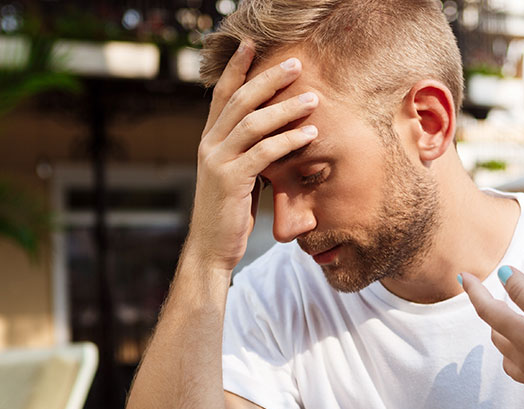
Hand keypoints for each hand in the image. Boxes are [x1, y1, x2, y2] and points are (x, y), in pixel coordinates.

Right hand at [190, 42, 319, 268]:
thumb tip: (274, 132)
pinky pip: (262, 153)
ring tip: (314, 100)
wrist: (212, 248)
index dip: (235, 68)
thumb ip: (248, 151)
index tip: (250, 44)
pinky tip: (309, 135)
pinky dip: (288, 141)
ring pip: (252, 122)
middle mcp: (209, 145)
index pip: (221, 94)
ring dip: (286, 109)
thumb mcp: (238, 174)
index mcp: (209, 139)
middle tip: (297, 64)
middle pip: (239, 100)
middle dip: (269, 79)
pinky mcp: (230, 180)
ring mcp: (217, 161)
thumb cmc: (230, 212)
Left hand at [460, 266, 523, 408]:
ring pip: (510, 358)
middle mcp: (523, 359)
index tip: (464, 276)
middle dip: (492, 316)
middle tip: (491, 302)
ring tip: (509, 330)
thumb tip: (503, 273)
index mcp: (521, 338)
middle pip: (498, 335)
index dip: (475, 291)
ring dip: (506, 340)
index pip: (489, 311)